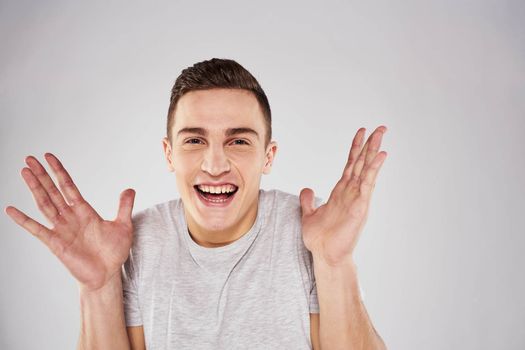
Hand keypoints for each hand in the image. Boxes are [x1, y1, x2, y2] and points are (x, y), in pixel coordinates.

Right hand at [5, 153, 135, 290]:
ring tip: (24, 172)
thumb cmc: (114, 253)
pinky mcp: (55, 243)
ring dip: (34, 188)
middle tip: (29, 158)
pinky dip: (24, 220)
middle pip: (52, 191)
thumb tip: (130, 189)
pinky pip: (37, 229)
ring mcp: (61, 229)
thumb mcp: (123, 226)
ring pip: (44, 204)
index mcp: (84, 211)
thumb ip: (124, 207)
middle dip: (42, 175)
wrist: (107, 275)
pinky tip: (11, 210)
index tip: (49, 157)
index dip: (59, 171)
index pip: (68, 186)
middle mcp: (70, 217)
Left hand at [300, 126, 386, 265]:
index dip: (355, 149)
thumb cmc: (320, 238)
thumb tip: (307, 189)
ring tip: (381, 135)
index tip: (361, 133)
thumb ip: (308, 201)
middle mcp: (351, 192)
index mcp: (341, 192)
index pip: (350, 165)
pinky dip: (374, 169)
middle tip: (380, 128)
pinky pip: (368, 183)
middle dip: (370, 145)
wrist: (325, 255)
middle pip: (362, 163)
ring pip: (367, 169)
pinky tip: (380, 156)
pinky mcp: (360, 206)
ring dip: (374, 152)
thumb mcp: (309, 214)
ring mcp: (357, 198)